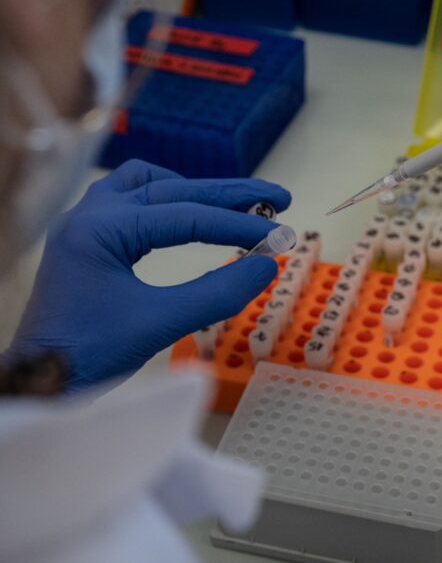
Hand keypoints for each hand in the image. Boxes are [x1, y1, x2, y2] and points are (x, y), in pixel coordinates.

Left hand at [8, 160, 291, 390]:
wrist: (36, 380)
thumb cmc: (88, 356)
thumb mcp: (159, 324)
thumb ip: (217, 293)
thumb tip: (268, 265)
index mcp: (102, 228)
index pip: (188, 217)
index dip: (240, 224)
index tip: (282, 233)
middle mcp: (91, 213)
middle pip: (175, 189)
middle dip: (229, 193)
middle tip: (278, 198)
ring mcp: (86, 222)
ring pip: (149, 184)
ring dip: (194, 190)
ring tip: (231, 203)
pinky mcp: (89, 237)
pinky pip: (131, 199)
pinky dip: (166, 201)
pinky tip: (185, 216)